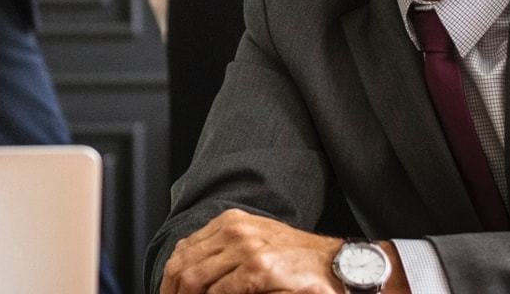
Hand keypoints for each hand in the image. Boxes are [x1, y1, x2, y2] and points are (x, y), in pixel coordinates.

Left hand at [160, 209, 344, 293]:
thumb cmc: (299, 263)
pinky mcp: (259, 269)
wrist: (341, 268)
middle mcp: (235, 230)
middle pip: (182, 267)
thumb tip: (183, 278)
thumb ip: (222, 256)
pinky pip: (219, 293)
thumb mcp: (255, 247)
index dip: (169, 283)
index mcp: (230, 223)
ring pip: (195, 281)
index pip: (182, 253)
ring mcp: (247, 248)